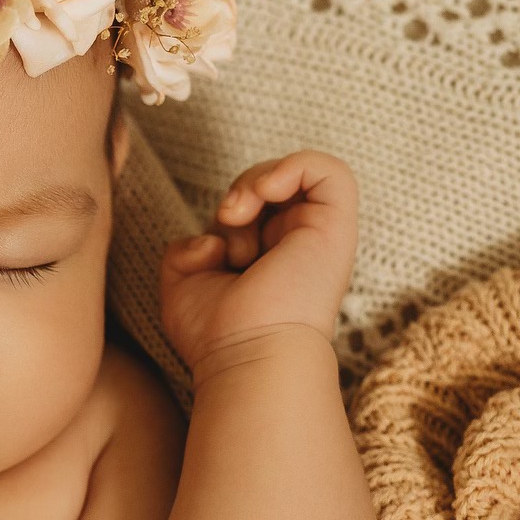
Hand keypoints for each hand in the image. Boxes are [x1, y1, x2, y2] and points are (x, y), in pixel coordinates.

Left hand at [159, 150, 357, 373]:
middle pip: (270, 187)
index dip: (226, 213)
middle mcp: (297, 247)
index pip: (252, 209)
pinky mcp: (337, 226)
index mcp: (268, 261)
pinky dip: (291, 166)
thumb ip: (187, 251)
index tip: (210, 250)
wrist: (248, 353)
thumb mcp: (183, 286)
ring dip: (256, 181)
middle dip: (238, 195)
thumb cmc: (216, 335)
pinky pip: (328, 169)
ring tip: (238, 214)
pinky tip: (265, 192)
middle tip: (227, 224)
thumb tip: (212, 237)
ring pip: (296, 173)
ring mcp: (318, 236)